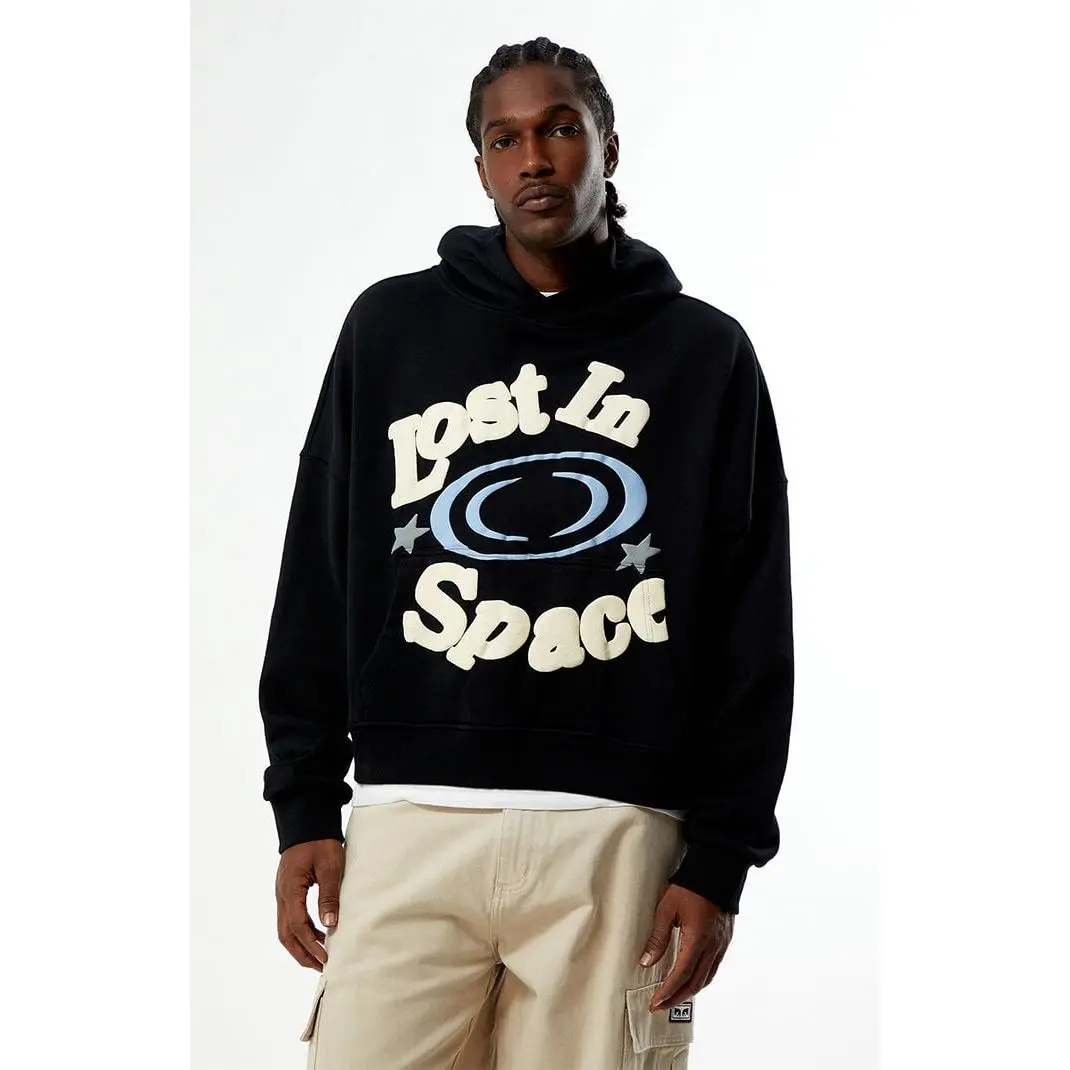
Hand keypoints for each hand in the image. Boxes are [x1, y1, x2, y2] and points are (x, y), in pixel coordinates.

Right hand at [275, 838, 343, 970]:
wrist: (307, 823)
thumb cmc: (320, 841)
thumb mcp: (330, 866)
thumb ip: (329, 895)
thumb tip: (330, 924)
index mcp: (290, 889)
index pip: (298, 926)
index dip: (311, 945)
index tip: (326, 958)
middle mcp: (282, 895)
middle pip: (286, 934)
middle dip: (301, 953)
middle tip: (320, 967)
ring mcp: (282, 893)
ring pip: (285, 928)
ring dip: (300, 944)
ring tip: (319, 956)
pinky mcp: (287, 891)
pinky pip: (290, 917)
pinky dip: (302, 930)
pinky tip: (318, 933)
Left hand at [639, 883, 733, 1011]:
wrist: (717, 869)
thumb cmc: (690, 887)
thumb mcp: (666, 909)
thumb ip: (657, 937)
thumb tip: (646, 962)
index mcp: (697, 940)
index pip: (680, 975)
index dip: (667, 992)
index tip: (655, 1003)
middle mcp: (712, 946)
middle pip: (695, 983)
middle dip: (676, 997)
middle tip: (661, 1005)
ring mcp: (721, 944)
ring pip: (706, 978)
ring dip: (689, 990)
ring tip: (673, 995)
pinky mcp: (725, 939)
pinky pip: (714, 967)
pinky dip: (701, 978)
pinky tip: (691, 977)